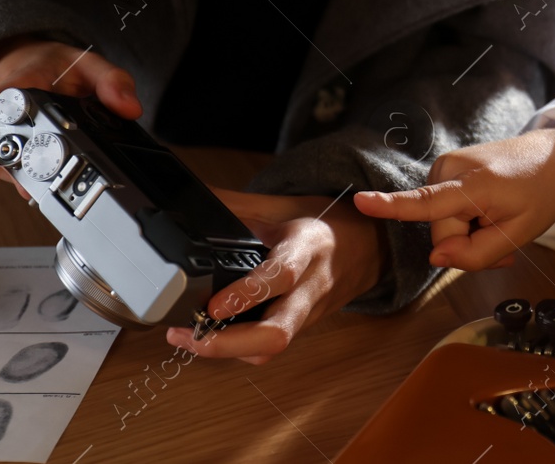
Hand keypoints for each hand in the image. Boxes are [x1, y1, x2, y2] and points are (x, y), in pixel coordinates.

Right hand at [0, 36, 142, 197]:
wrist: (29, 61)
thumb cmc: (53, 65)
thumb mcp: (88, 62)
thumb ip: (112, 80)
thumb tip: (130, 109)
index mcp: (12, 89)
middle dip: (11, 175)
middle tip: (32, 191)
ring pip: (1, 166)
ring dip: (23, 180)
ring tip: (50, 184)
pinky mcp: (5, 148)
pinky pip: (12, 168)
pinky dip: (29, 178)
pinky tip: (49, 183)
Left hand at [165, 190, 381, 363]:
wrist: (367, 246)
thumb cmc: (326, 226)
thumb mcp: (286, 205)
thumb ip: (239, 207)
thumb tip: (197, 202)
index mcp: (308, 249)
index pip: (282, 276)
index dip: (246, 294)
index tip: (213, 306)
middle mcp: (310, 288)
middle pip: (277, 333)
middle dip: (228, 344)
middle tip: (189, 335)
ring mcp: (307, 314)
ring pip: (272, 349)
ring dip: (226, 352)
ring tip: (187, 337)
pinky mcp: (300, 328)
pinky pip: (269, 349)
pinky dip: (236, 350)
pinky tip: (210, 337)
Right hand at [352, 124, 554, 271]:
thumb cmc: (542, 195)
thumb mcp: (520, 235)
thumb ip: (477, 253)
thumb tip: (435, 258)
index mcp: (474, 184)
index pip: (427, 202)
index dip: (391, 206)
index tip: (359, 201)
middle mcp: (451, 167)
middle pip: (443, 233)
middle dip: (468, 244)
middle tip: (504, 238)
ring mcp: (447, 163)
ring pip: (443, 224)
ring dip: (470, 233)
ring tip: (501, 222)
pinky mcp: (446, 166)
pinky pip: (446, 209)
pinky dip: (468, 219)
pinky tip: (492, 214)